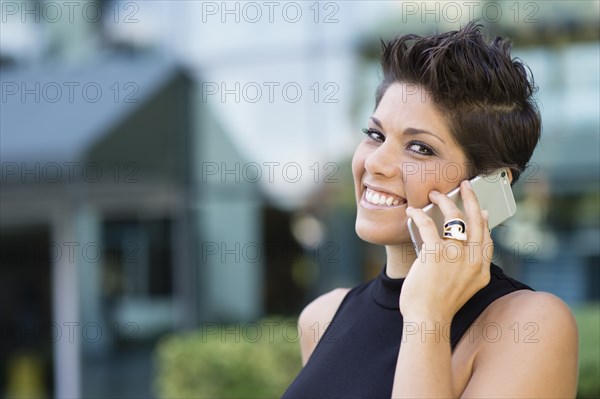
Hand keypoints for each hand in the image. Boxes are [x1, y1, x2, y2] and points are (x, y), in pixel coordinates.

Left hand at [400, 180, 492, 322]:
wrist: (428, 320)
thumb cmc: (439, 305)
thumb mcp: (462, 288)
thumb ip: (466, 268)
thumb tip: (461, 244)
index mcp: (481, 269)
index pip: (486, 238)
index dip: (485, 220)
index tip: (482, 210)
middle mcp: (473, 259)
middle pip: (476, 220)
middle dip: (471, 198)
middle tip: (465, 185)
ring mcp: (456, 255)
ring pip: (453, 216)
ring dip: (443, 200)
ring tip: (434, 194)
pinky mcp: (436, 253)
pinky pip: (428, 224)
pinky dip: (418, 214)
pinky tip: (412, 211)